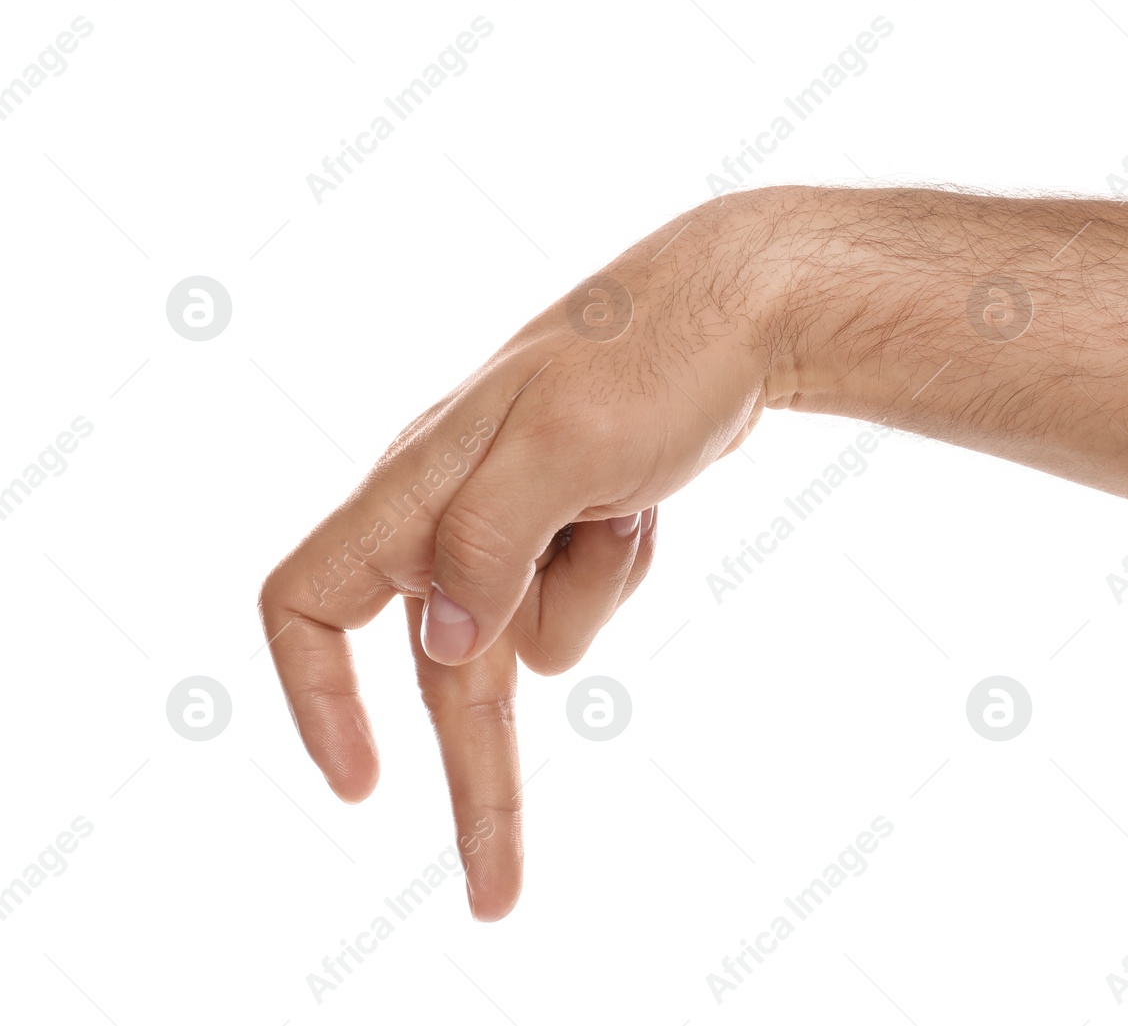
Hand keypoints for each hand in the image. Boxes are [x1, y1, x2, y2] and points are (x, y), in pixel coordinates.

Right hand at [258, 188, 798, 919]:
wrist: (736, 313)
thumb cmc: (645, 355)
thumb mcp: (565, 443)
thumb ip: (487, 541)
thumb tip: (443, 645)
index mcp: (417, 488)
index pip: (310, 602)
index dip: (316, 696)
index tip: (361, 785)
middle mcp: (448, 516)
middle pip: (444, 674)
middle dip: (480, 780)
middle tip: (499, 896)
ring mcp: (511, 526)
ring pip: (531, 638)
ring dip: (594, 590)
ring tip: (627, 499)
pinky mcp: (566, 530)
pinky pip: (583, 602)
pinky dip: (622, 566)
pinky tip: (643, 497)